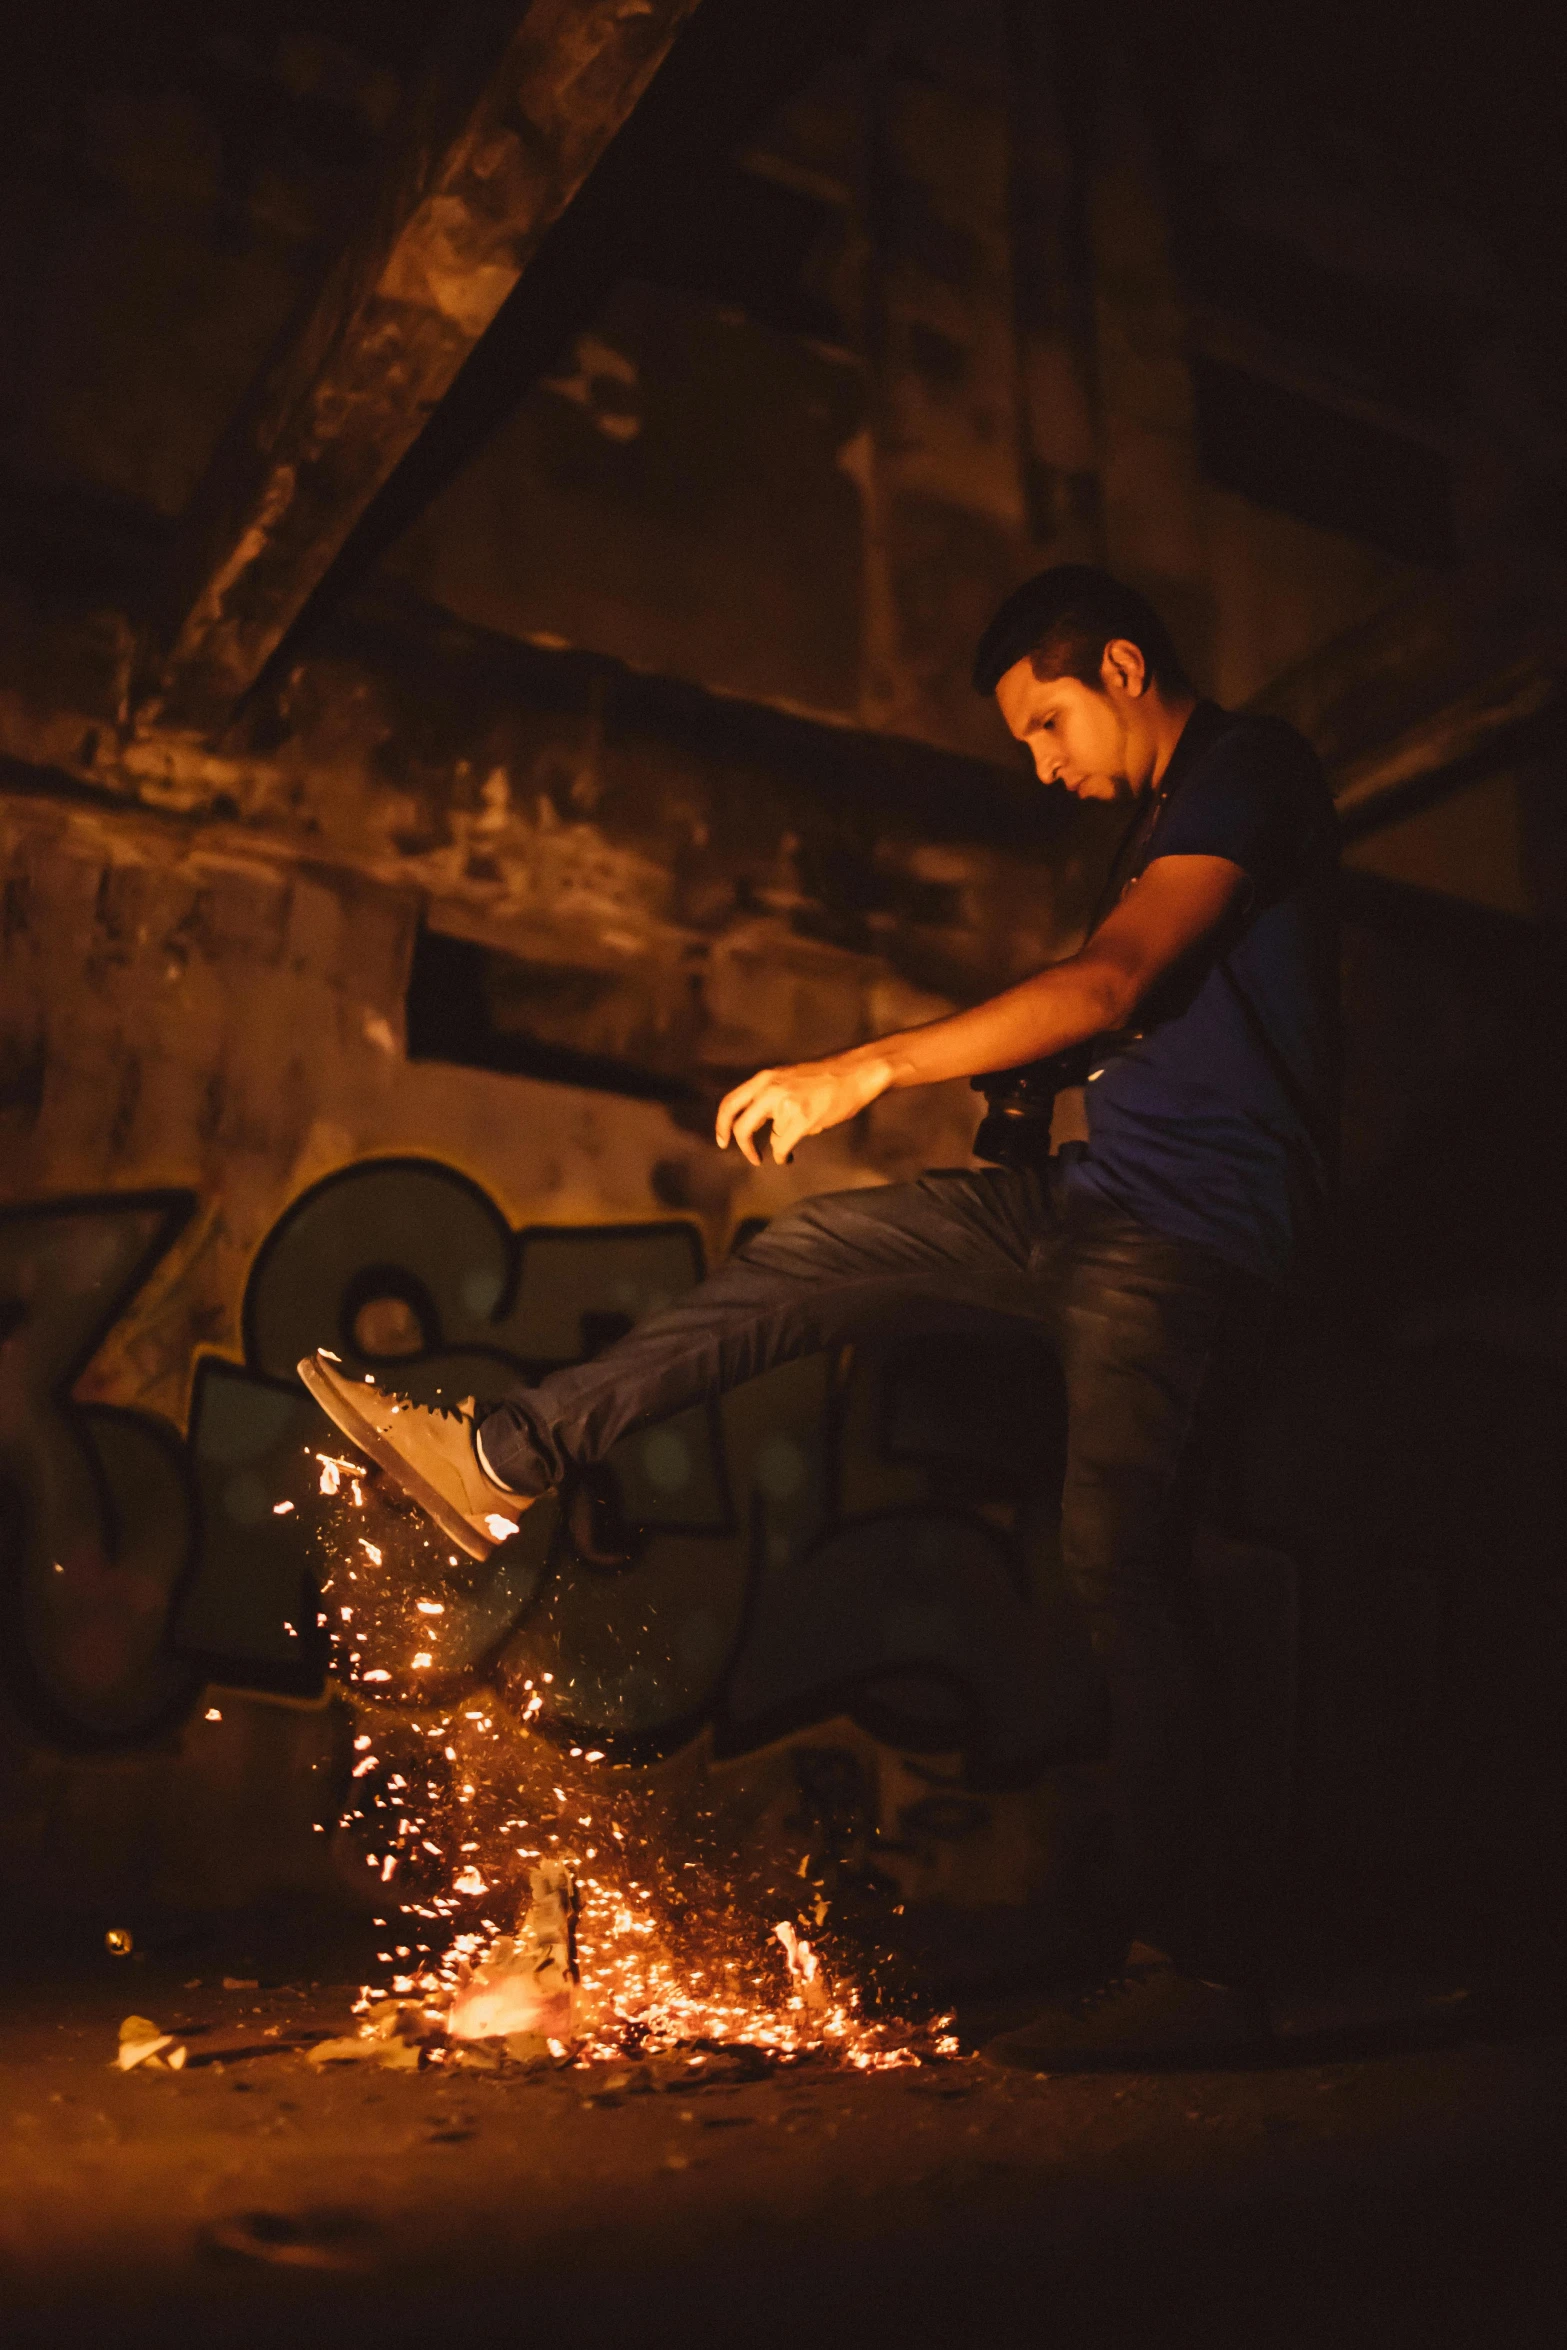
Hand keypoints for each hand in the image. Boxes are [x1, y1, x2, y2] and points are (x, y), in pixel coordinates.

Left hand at [716, 1054, 889, 1165]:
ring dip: (776, 1147)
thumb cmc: (826, 1078)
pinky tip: (789, 1157)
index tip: (723, 1141)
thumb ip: (771, 1099)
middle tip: (751, 1157)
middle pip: (741, 1125)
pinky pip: (782, 1146)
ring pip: (770, 1138)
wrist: (855, 1073)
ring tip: (786, 1149)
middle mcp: (770, 1089)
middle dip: (743, 1146)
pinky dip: (783, 1156)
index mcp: (764, 1079)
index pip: (730, 1102)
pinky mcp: (802, 1119)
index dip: (721, 1125)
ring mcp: (786, 1104)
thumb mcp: (789, 1079)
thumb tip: (765, 1129)